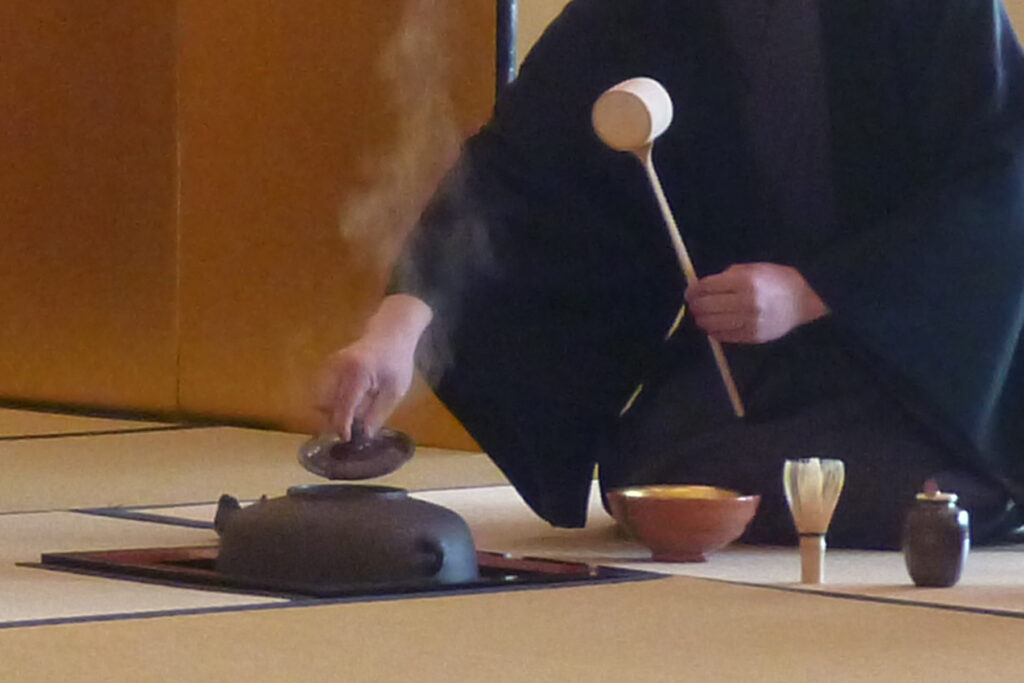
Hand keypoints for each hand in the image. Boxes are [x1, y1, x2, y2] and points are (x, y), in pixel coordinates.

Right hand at [314, 295, 432, 439]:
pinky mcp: (327, 366)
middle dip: (334, 419)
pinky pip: (322, 390)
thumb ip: (378, 414)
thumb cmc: (396, 362)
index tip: (347, 440)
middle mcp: (337, 369)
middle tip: (352, 427)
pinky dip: (332, 400)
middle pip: (323, 404)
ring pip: (319, 398)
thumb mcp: (395, 391)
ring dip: (332, 410)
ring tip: (353, 412)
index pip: (342, 407)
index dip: (342, 427)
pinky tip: (350, 401)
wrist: (390, 334)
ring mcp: (329, 365)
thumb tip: (364, 435)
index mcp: (356, 374)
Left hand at [684, 263, 828, 343]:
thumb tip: (703, 286)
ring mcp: (749, 321)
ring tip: (701, 315)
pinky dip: (714, 331)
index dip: (694, 290)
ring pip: (712, 324)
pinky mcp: (753, 336)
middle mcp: (746, 302)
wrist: (805, 301)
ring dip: (702, 320)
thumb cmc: (778, 280)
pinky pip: (724, 336)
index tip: (690, 292)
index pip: (707, 287)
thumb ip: (728, 276)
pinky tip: (714, 325)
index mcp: (745, 281)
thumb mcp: (754, 268)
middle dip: (695, 305)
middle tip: (694, 304)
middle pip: (707, 306)